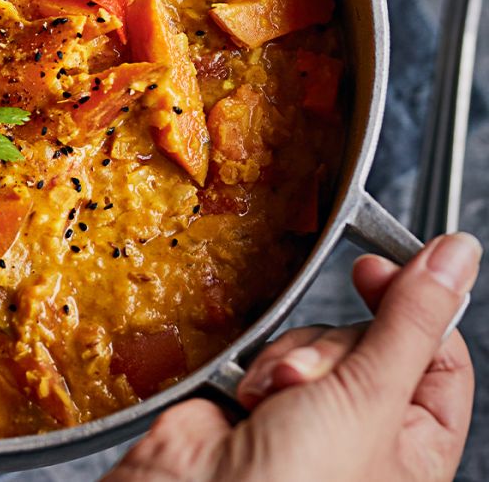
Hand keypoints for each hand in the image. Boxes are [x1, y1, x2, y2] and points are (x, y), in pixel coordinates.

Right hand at [101, 231, 479, 481]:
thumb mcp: (370, 398)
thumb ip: (411, 321)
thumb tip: (457, 257)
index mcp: (414, 446)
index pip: (439, 354)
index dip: (414, 307)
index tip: (378, 270)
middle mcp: (364, 429)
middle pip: (369, 338)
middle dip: (333, 349)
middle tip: (315, 382)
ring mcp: (309, 413)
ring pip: (314, 339)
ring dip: (289, 360)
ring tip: (274, 402)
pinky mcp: (259, 395)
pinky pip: (267, 346)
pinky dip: (253, 363)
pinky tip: (248, 397)